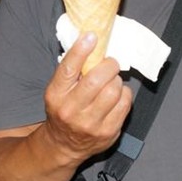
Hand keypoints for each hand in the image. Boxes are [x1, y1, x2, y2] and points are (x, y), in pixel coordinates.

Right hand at [44, 31, 132, 161]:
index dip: (81, 50)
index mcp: (56, 95)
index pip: (68, 69)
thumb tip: (92, 42)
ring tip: (112, 82)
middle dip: (109, 66)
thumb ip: (72, 71)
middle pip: (96, 79)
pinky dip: (124, 94)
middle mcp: (71, 110)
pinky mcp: (108, 131)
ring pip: (114, 90)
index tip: (91, 36)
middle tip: (110, 64)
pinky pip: (125, 103)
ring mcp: (90, 123)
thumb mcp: (59, 90)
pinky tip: (117, 96)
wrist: (64, 144)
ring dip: (116, 80)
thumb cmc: (63, 109)